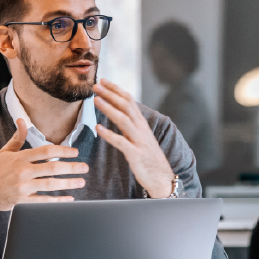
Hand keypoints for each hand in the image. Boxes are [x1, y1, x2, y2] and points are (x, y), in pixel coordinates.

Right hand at [0, 117, 89, 217]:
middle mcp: (22, 172)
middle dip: (72, 167)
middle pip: (52, 167)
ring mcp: (23, 187)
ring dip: (69, 183)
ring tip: (81, 181)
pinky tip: (69, 199)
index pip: (46, 151)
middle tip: (84, 167)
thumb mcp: (4, 152)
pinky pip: (45, 201)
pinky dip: (58, 201)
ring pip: (51, 185)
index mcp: (19, 158)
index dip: (63, 150)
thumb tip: (22, 120)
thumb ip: (17, 138)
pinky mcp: (24, 202)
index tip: (75, 152)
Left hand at [93, 80, 176, 197]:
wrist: (162, 178)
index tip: (103, 81)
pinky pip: (121, 142)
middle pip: (126, 106)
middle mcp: (141, 129)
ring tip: (96, 100)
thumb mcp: (140, 137)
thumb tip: (117, 111)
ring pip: (124, 120)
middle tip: (96, 85)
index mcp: (141, 124)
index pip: (129, 101)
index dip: (116, 90)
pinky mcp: (136, 155)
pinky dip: (109, 134)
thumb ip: (130, 124)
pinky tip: (98, 128)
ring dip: (109, 109)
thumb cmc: (148, 158)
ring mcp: (139, 141)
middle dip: (111, 94)